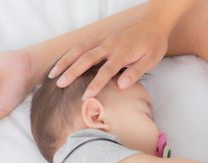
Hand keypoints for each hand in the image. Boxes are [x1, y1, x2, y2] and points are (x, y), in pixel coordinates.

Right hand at [49, 7, 169, 98]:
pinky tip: (62, 62)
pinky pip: (83, 44)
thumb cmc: (154, 43)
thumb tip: (121, 86)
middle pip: (86, 59)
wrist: (154, 21)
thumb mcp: (151, 60)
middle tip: (59, 84)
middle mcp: (110, 45)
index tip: (85, 96)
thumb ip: (135, 72)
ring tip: (53, 74)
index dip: (95, 84)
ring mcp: (104, 39)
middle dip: (72, 72)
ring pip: (80, 49)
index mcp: (123, 53)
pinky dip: (70, 53)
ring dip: (65, 61)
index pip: (106, 71)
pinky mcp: (102, 37)